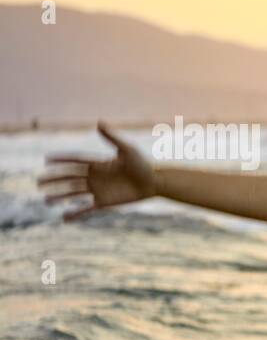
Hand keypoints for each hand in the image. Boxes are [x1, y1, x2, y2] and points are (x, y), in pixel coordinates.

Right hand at [39, 121, 157, 221]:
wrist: (155, 182)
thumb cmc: (143, 164)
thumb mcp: (127, 149)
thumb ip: (111, 137)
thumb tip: (98, 122)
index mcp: (98, 164)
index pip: (74, 162)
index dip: (61, 161)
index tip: (46, 160)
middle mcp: (95, 176)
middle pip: (69, 178)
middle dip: (54, 180)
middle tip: (38, 182)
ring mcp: (99, 190)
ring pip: (74, 194)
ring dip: (60, 196)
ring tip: (46, 200)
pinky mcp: (105, 202)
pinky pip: (87, 209)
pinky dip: (76, 213)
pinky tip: (64, 217)